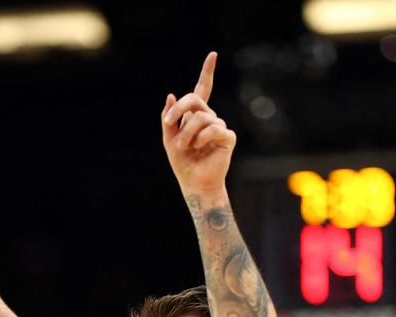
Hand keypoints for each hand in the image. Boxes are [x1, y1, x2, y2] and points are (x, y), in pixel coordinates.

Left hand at [161, 51, 236, 195]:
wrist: (194, 182)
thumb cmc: (182, 162)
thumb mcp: (168, 138)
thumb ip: (169, 118)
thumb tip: (171, 95)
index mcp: (195, 115)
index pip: (202, 89)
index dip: (207, 72)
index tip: (213, 55)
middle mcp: (209, 117)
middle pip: (194, 99)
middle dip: (179, 109)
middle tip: (169, 123)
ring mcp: (219, 126)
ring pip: (201, 117)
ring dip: (187, 133)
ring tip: (185, 147)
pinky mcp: (227, 137)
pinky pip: (214, 128)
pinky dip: (202, 138)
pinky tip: (199, 147)